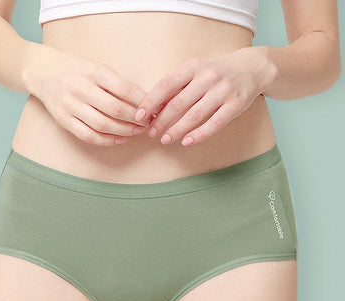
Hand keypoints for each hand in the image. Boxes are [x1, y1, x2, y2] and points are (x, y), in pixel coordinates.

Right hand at [25, 44, 149, 145]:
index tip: (153, 109)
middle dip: (136, 119)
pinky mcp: (63, 120)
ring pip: (103, 125)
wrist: (42, 71)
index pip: (125, 89)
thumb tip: (144, 102)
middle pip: (115, 109)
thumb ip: (116, 83)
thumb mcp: (96, 68)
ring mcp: (70, 105)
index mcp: (93, 71)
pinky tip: (119, 139)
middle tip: (148, 123)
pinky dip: (107, 140)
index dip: (142, 102)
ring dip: (124, 131)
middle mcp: (80, 88)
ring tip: (136, 131)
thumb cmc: (76, 70)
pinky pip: (88, 136)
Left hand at [134, 46, 269, 145]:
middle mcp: (208, 77)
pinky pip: (214, 124)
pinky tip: (186, 142)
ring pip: (194, 116)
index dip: (150, 102)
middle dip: (161, 120)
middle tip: (151, 133)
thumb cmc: (215, 72)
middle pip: (178, 103)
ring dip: (177, 130)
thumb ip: (177, 86)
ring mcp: (223, 91)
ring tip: (165, 140)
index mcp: (193, 67)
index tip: (139, 116)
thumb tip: (153, 107)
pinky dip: (198, 135)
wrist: (252, 68)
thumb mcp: (195, 70)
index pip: (166, 85)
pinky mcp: (235, 105)